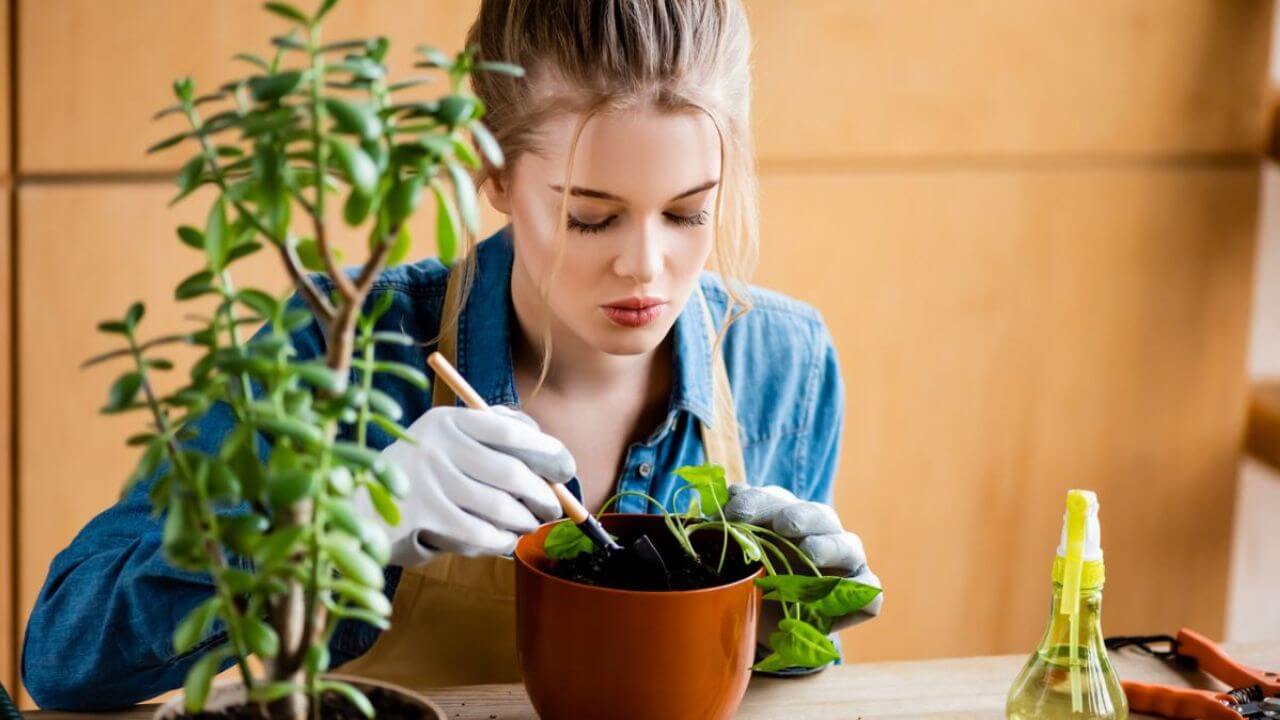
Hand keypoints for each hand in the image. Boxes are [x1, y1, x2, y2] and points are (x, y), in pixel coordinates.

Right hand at [353, 405, 573, 566]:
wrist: (362, 503)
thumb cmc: (423, 471)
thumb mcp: (448, 440)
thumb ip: (492, 434)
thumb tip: (551, 454)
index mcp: (448, 420)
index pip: (508, 430)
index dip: (545, 449)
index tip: (566, 466)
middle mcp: (437, 445)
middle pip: (510, 472)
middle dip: (543, 494)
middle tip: (556, 508)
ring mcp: (427, 480)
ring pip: (499, 506)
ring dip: (525, 520)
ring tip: (531, 524)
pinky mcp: (422, 515)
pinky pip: (479, 532)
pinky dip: (501, 539)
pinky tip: (506, 539)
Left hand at [723, 484, 881, 629]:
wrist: (767, 627)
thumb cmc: (757, 581)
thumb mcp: (741, 556)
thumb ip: (738, 527)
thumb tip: (735, 492)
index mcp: (791, 517)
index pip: (779, 500)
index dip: (758, 502)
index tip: (734, 515)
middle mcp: (823, 534)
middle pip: (819, 515)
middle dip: (799, 516)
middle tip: (781, 524)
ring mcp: (846, 564)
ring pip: (848, 546)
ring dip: (829, 546)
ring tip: (809, 552)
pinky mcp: (860, 596)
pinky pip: (870, 592)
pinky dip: (862, 592)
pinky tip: (845, 594)